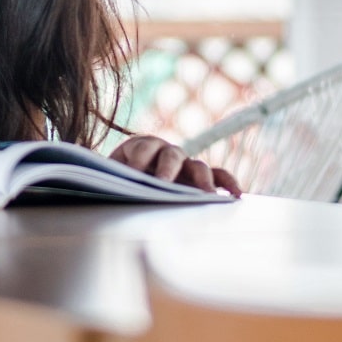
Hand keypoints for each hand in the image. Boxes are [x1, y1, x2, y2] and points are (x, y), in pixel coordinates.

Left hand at [109, 135, 241, 196]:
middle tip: (164, 183)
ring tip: (207, 194)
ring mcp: (185, 164)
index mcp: (141, 146)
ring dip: (203, 179)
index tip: (133, 172)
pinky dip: (227, 183)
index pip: (143, 148)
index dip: (138, 158)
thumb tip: (105, 185)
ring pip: (198, 166)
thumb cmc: (118, 180)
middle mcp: (166, 152)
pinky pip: (217, 176)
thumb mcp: (110, 176)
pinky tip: (236, 195)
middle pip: (171, 155)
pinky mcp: (199, 177)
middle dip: (168, 169)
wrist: (126, 179)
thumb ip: (110, 178)